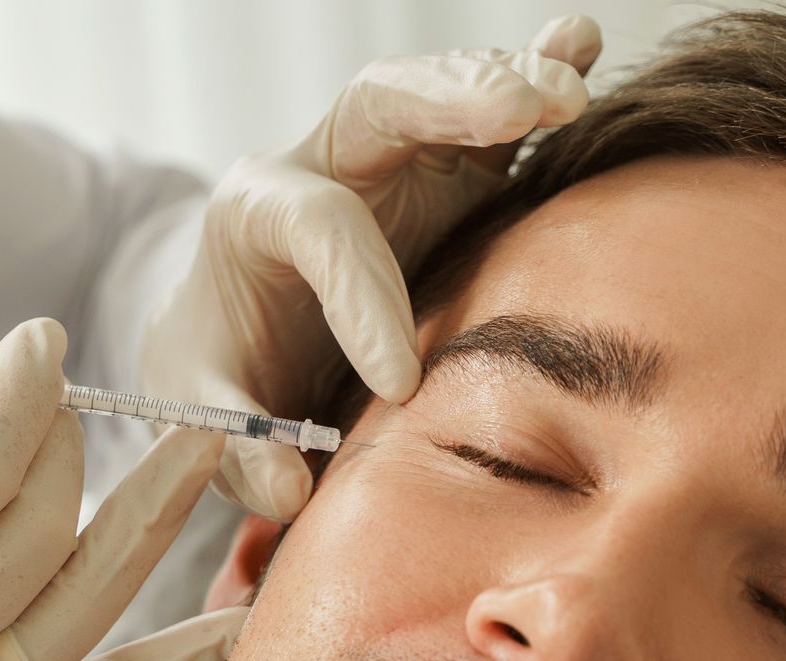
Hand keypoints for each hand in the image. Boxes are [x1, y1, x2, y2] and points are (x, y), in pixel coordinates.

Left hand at [141, 15, 601, 518]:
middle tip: (524, 111)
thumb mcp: (203, 414)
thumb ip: (235, 449)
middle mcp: (321, 163)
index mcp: (253, 214)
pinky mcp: (447, 169)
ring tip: (571, 93)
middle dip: (449, 100)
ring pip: (442, 96)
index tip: (402, 383)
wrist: (234, 335)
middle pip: (380, 104)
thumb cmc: (220, 370)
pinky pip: (492, 118)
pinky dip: (535, 74)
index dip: (364, 297)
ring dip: (508, 83)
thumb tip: (291, 489)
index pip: (319, 226)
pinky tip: (582, 47)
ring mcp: (390, 158)